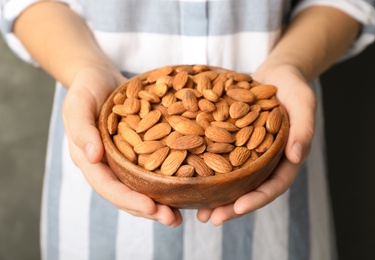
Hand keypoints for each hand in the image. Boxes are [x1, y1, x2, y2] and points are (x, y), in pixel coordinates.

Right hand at [62, 66, 182, 225]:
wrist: (100, 77)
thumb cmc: (85, 89)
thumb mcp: (78, 104)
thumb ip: (81, 129)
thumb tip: (92, 158)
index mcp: (89, 160)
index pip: (108, 187)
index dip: (128, 199)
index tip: (151, 207)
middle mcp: (108, 165)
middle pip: (127, 194)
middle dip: (149, 210)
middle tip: (172, 220)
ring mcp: (124, 160)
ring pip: (141, 187)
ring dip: (160, 202)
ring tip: (180, 216)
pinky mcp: (140, 150)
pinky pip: (152, 169)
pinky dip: (166, 181)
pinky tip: (185, 188)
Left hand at [197, 64, 315, 224]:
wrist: (276, 74)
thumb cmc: (294, 87)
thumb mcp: (303, 103)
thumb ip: (304, 128)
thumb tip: (296, 156)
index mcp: (285, 158)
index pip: (274, 185)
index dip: (257, 199)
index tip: (238, 208)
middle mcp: (266, 161)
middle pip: (249, 189)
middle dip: (231, 207)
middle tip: (209, 219)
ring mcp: (248, 153)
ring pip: (233, 180)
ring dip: (216, 196)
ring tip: (196, 210)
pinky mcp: (233, 141)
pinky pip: (220, 157)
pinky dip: (206, 168)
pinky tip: (189, 175)